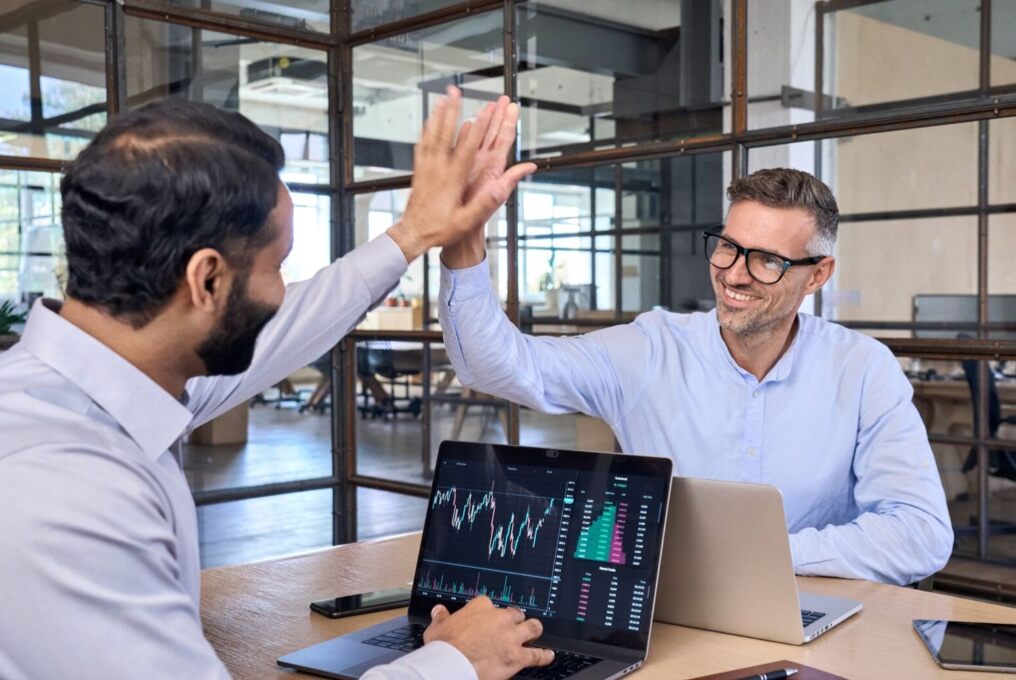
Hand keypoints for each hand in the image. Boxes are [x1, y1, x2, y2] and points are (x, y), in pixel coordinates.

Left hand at [387, 87, 534, 262]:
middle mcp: (437, 170)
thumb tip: (500, 188)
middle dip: (452, 111)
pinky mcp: (419, 172)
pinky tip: (428, 123)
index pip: (465, 149)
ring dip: (438, 116)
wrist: (412, 234)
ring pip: (431, 136)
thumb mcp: (466, 221)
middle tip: (455, 93)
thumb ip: (484, 204)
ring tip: (442, 99)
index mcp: (451, 180)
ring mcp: (426, 169)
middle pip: (445, 134)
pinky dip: (426, 131)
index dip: (475, 130)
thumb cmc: (439, 229)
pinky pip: (422, 145)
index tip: (481, 113)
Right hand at [423, 597, 553, 679]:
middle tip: (512, 626)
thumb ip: (440, 618)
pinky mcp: (517, 657)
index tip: (486, 620)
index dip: (489, 614)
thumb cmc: (443, 647)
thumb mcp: (436, 629)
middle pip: (515, 614)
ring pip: (532, 628)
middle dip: (515, 620)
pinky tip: (548, 655)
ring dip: (534, 630)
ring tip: (535, 631)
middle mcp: (499, 618)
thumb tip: (438, 611)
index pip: (489, 604)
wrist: (451, 665)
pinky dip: (544, 656)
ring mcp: (511, 637)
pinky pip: (537, 655)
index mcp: (481, 607)